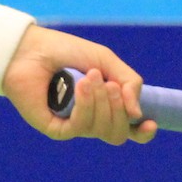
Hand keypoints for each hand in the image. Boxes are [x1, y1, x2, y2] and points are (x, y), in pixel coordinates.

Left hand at [0, 24, 155, 145]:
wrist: (31, 47)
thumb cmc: (66, 51)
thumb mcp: (106, 61)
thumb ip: (130, 83)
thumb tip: (138, 115)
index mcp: (106, 106)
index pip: (130, 131)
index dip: (143, 132)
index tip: (150, 122)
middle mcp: (91, 120)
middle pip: (118, 134)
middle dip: (119, 109)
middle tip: (108, 84)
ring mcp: (73, 126)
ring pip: (102, 131)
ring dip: (101, 103)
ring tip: (88, 77)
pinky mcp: (55, 128)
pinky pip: (79, 128)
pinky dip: (85, 107)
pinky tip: (81, 87)